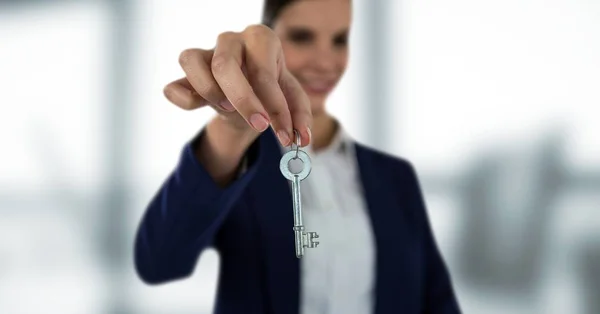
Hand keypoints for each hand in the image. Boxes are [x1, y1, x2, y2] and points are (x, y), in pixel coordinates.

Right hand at [163, 24, 311, 146]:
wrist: (249, 95)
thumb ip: (299, 115)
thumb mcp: (291, 98)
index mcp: (261, 39)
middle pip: (225, 65)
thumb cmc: (271, 89)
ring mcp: (205, 52)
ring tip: (227, 109)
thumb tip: (302, 138)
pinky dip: (183, 99)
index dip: (275, 107)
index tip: (285, 134)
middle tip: (260, 125)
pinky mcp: (188, 74)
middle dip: (243, 101)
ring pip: (192, 62)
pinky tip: (199, 106)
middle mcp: (231, 39)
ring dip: (210, 93)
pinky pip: (174, 85)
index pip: (264, 72)